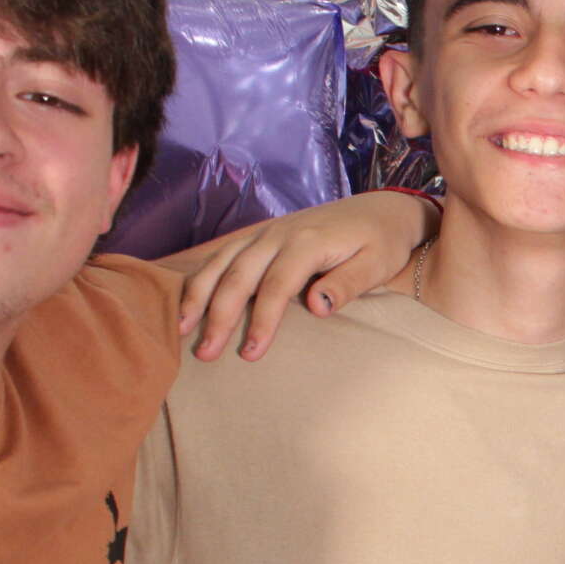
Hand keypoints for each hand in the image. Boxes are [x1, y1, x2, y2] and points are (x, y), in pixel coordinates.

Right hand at [168, 191, 440, 359]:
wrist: (381, 209)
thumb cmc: (382, 242)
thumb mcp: (377, 264)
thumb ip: (347, 284)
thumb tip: (317, 307)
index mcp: (308, 242)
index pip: (277, 285)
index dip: (262, 321)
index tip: (250, 354)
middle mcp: (279, 234)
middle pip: (239, 275)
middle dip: (219, 315)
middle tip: (206, 353)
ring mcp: (266, 232)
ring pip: (222, 263)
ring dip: (199, 296)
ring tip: (182, 330)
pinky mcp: (261, 236)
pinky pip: (223, 255)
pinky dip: (202, 278)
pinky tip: (188, 302)